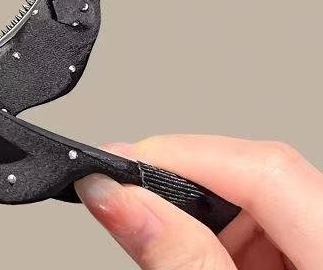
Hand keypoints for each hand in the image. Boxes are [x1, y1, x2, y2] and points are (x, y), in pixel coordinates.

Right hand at [75, 135, 322, 268]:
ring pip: (257, 193)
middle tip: (120, 193)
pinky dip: (216, 231)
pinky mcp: (311, 256)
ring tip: (153, 228)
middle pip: (259, 173)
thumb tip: (112, 196)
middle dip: (181, 180)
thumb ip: (179, 260)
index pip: (266, 168)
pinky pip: (263, 220)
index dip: (183, 155)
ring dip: (195, 208)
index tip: (117, 164)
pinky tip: (193, 247)